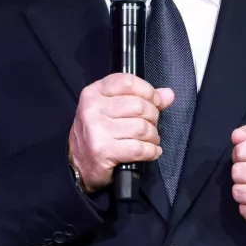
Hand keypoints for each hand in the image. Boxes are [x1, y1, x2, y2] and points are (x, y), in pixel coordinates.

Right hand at [68, 73, 174, 192]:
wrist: (77, 163)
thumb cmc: (98, 132)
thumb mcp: (113, 109)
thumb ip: (142, 98)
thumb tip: (168, 94)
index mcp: (94, 93)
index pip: (128, 82)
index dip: (148, 91)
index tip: (155, 102)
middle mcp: (93, 108)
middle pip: (139, 106)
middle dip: (153, 117)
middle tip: (150, 125)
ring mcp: (97, 130)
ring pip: (142, 128)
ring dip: (153, 137)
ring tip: (149, 140)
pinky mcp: (103, 150)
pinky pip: (139, 148)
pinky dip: (151, 151)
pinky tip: (150, 151)